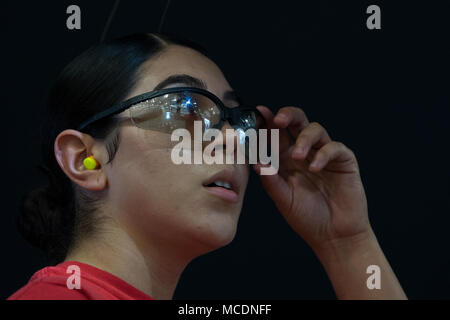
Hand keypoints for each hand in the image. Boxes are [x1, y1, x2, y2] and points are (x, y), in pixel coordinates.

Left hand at [254, 105, 370, 250]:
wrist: (334, 236)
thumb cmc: (307, 218)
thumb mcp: (283, 199)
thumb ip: (270, 180)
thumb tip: (256, 161)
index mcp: (286, 160)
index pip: (276, 135)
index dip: (267, 122)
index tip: (258, 112)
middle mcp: (304, 153)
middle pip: (297, 122)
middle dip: (287, 115)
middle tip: (278, 120)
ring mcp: (324, 155)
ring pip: (315, 129)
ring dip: (304, 139)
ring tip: (296, 156)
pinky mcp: (343, 161)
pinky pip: (334, 147)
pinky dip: (324, 153)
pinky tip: (314, 167)